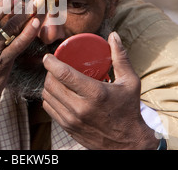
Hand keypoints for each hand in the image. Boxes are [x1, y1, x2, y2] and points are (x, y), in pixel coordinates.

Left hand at [42, 32, 158, 149]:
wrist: (128, 143)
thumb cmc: (129, 109)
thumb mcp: (130, 82)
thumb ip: (120, 57)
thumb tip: (113, 35)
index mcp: (95, 94)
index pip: (64, 74)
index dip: (51, 62)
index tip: (48, 56)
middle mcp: (80, 108)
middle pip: (52, 84)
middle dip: (49, 72)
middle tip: (54, 66)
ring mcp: (72, 119)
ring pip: (47, 96)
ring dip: (47, 84)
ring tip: (54, 78)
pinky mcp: (67, 127)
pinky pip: (49, 108)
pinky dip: (49, 98)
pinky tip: (56, 92)